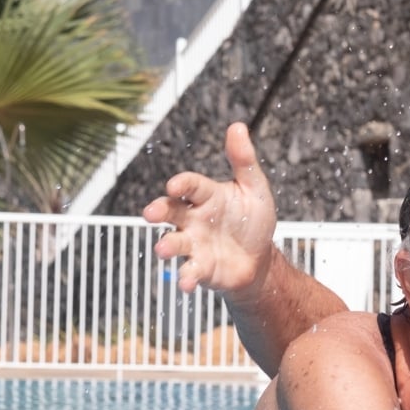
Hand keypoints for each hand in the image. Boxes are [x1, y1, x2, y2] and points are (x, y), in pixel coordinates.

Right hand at [142, 122, 277, 294]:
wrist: (259, 260)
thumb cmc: (253, 221)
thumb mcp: (254, 189)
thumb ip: (243, 161)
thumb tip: (237, 126)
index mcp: (206, 196)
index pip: (191, 185)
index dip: (182, 184)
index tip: (175, 185)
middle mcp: (193, 218)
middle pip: (171, 211)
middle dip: (159, 211)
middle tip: (150, 214)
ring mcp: (193, 244)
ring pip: (173, 242)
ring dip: (166, 245)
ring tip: (162, 249)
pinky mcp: (199, 268)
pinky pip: (188, 272)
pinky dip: (185, 278)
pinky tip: (186, 283)